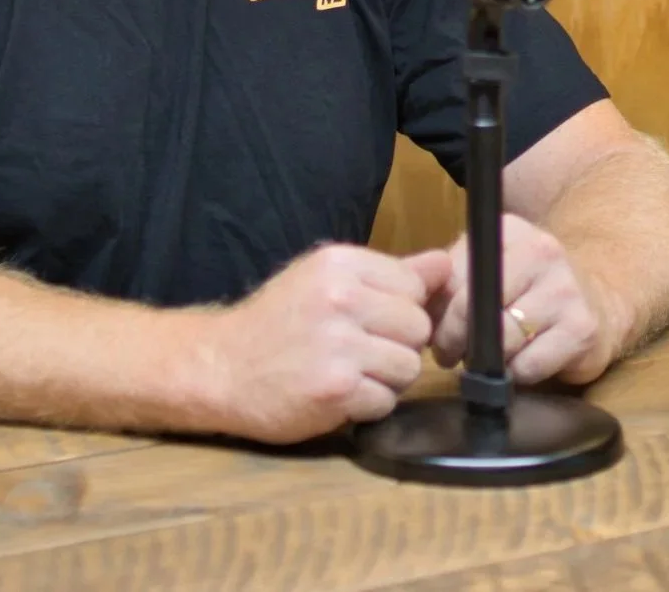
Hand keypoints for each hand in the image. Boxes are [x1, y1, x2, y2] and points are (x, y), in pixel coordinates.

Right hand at [203, 242, 452, 443]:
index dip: (402, 308)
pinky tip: (339, 395)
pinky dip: (368, 406)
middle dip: (398, 345)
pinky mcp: (337, 388)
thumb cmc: (278, 321)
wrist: (223, 367)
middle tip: (362, 350)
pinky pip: (387, 401)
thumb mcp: (325, 280)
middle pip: (418, 327)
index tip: (375, 320)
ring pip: (409, 366)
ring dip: (386, 379)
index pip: (415, 284)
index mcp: (339, 262)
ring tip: (352, 373)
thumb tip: (445, 264)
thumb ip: (389, 272)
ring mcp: (339, 343)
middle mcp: (341, 297)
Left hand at [429, 213, 618, 386]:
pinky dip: (517, 374)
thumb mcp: (489, 268)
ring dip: (486, 361)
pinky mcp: (583, 328)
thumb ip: (450, 280)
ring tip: (484, 362)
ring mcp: (565, 288)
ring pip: (502, 339)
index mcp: (509, 231)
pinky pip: (530, 365)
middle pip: (475, 307)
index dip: (437, 311)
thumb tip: (414, 308)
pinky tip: (519, 365)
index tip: (432, 331)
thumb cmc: (529, 286)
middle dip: (454, 339)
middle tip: (448, 355)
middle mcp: (540, 251)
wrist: (600, 297)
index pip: (454, 275)